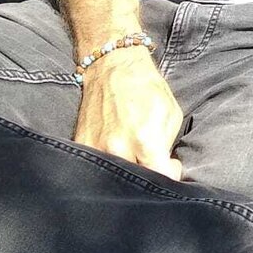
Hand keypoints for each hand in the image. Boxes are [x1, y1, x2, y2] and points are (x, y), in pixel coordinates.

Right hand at [72, 48, 184, 179]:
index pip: (160, 178)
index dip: (169, 179)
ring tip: (134, 162)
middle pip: (135, 185)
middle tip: (152, 166)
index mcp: (145, 139)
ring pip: (113, 181)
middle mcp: (118, 147)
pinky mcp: (81, 145)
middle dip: (147, 181)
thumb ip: (169, 144)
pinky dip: (106, 169)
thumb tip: (167, 168)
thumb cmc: (147, 89)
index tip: (169, 168)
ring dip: (125, 178)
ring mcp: (96, 148)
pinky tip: (115, 160)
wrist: (113, 67)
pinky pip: (94, 170)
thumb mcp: (171, 113)